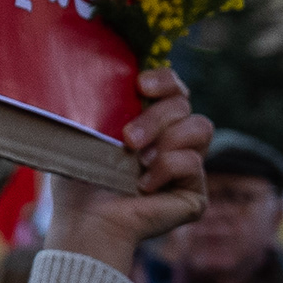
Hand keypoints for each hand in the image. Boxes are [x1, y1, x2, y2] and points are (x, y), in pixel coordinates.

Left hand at [45, 67, 212, 273]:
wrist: (86, 217)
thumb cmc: (80, 174)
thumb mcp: (89, 128)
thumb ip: (104, 98)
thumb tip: (100, 66)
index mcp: (149, 119)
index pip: (173, 87)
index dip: (165, 80)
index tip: (140, 84)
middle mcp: (172, 140)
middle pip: (184, 105)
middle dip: (155, 117)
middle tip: (127, 138)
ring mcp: (187, 166)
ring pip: (201, 127)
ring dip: (166, 138)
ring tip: (138, 160)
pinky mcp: (195, 192)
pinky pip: (193, 163)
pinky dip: (166, 169)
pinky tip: (144, 185)